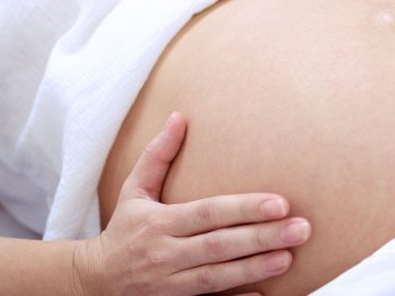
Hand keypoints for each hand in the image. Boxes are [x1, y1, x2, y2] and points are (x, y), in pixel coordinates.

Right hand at [72, 112, 311, 295]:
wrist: (94, 282)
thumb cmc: (123, 229)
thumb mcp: (133, 190)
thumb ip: (158, 155)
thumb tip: (179, 117)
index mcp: (159, 223)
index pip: (208, 213)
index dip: (244, 208)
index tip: (280, 202)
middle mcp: (166, 254)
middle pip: (219, 246)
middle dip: (262, 238)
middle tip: (301, 228)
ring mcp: (170, 284)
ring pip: (217, 278)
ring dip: (255, 269)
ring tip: (289, 257)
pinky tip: (263, 294)